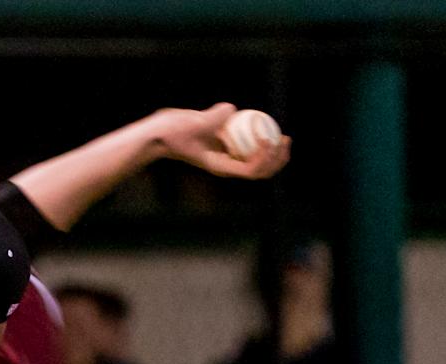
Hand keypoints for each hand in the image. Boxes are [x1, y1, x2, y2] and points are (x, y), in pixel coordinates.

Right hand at [156, 103, 290, 180]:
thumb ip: (213, 117)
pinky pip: (249, 147)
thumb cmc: (174, 131)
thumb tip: (233, 109)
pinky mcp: (225, 149)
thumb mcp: (193, 123)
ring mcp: (226, 159)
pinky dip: (261, 140)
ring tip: (284, 137)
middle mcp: (226, 166)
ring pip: (258, 162)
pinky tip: (267, 124)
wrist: (160, 134)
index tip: (267, 139)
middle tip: (285, 139)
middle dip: (277, 159)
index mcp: (221, 167)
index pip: (251, 170)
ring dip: (274, 153)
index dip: (265, 158)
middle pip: (260, 171)